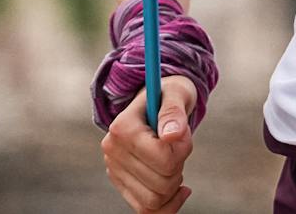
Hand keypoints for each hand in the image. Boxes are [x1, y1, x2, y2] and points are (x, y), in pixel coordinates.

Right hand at [101, 74, 197, 211]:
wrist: (154, 103)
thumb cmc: (168, 96)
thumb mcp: (176, 93)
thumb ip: (174, 111)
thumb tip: (173, 135)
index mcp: (122, 127)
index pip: (162, 158)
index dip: (182, 149)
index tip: (182, 133)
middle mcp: (112, 151)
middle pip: (160, 182)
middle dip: (179, 167)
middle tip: (180, 145)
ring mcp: (114, 170)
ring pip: (153, 200)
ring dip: (174, 185)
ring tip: (174, 161)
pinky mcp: (121, 184)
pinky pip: (146, 210)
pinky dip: (168, 205)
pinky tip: (180, 189)